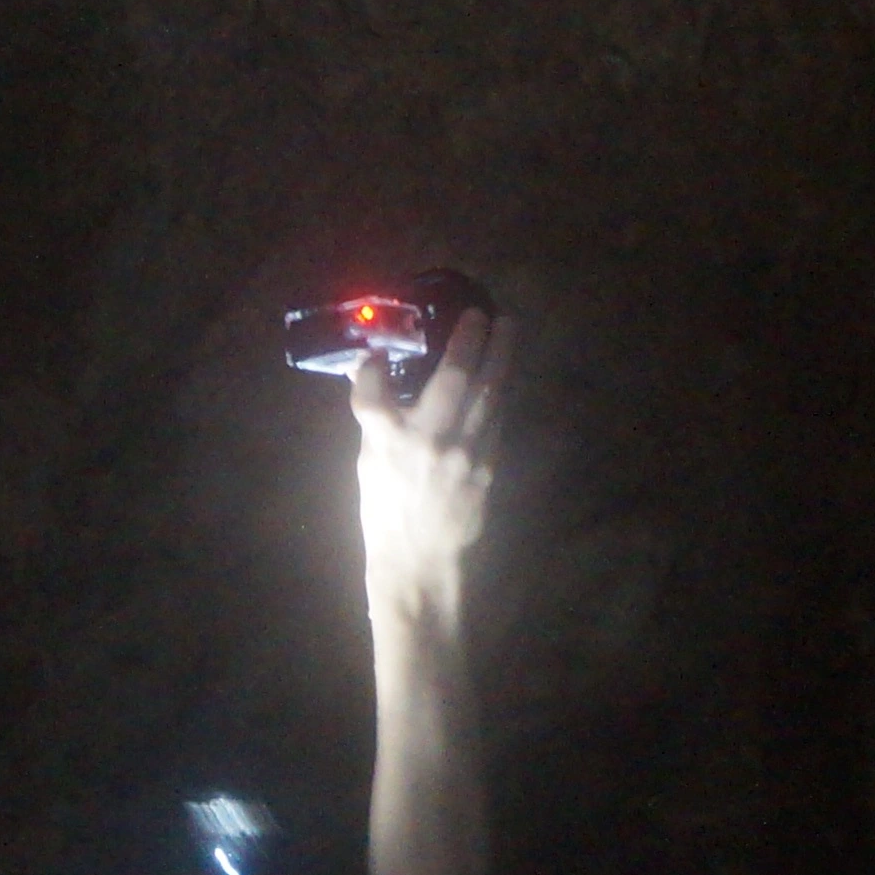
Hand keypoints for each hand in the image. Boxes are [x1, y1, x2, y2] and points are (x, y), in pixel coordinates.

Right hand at [346, 306, 505, 616]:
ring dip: (501, 358)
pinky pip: (498, 418)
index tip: (379, 347)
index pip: (377, 390)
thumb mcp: (367, 464)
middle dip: (473, 341)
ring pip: (489, 394)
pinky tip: (503, 377)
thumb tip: (375, 372)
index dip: (376, 365)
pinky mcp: (489, 467)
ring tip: (507, 328)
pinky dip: (500, 393)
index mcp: (390, 441)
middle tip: (486, 311)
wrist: (421, 563)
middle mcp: (430, 441)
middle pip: (457, 378)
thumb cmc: (387, 515)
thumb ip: (375, 417)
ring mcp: (466, 453)